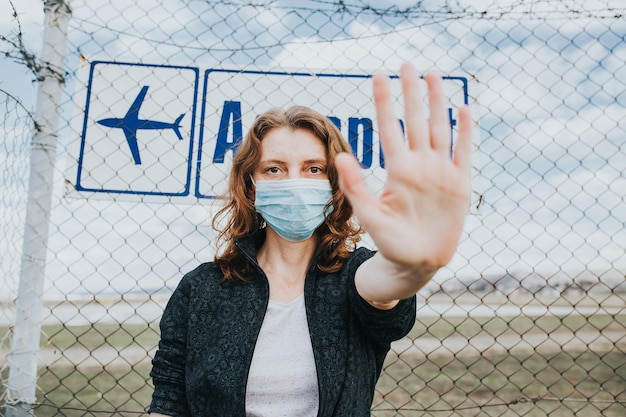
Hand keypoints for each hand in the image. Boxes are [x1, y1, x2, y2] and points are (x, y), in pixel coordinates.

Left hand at [336, 62, 472, 270]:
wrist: (416, 262)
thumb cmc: (389, 241)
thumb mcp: (370, 214)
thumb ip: (357, 186)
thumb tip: (340, 156)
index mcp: (397, 169)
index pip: (389, 128)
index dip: (384, 102)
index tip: (378, 76)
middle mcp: (419, 165)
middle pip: (415, 120)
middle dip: (411, 93)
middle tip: (406, 63)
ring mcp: (441, 172)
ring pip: (439, 129)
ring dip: (437, 103)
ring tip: (433, 76)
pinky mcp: (459, 184)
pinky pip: (463, 153)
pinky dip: (464, 133)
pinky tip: (462, 110)